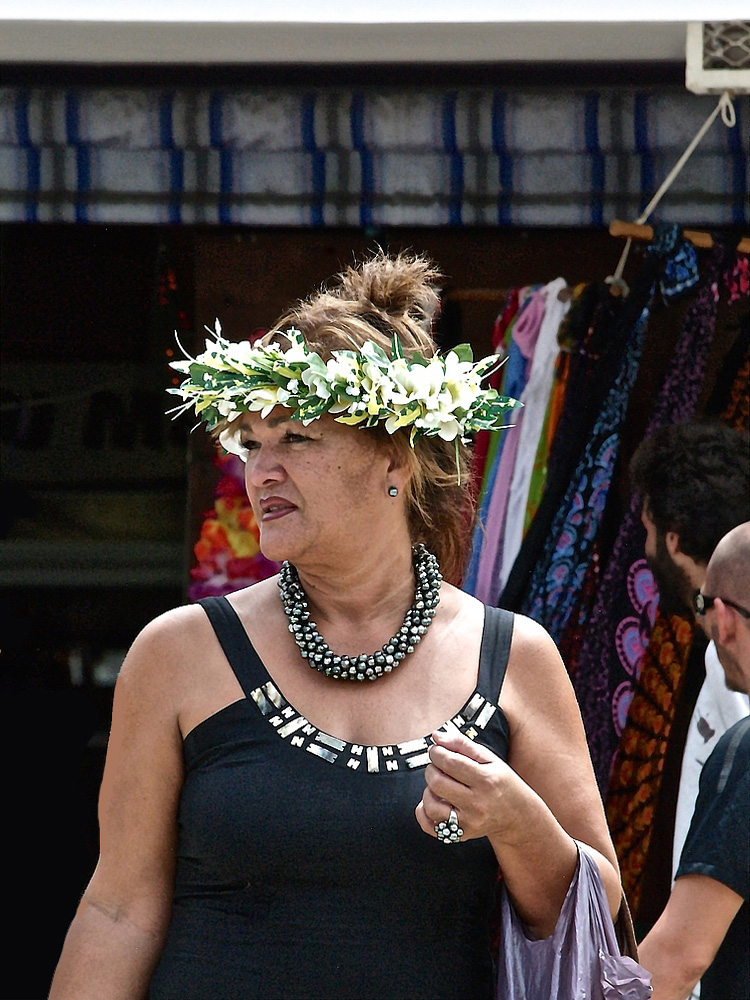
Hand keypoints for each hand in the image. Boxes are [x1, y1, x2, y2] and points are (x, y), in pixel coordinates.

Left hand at [415, 726, 524, 843]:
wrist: (517, 815)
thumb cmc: (501, 782)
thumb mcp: (489, 758)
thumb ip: (462, 744)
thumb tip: (436, 737)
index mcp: (486, 780)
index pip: (450, 762)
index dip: (437, 752)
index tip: (436, 750)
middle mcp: (477, 803)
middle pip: (437, 782)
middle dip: (432, 769)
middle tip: (439, 767)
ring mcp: (469, 822)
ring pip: (431, 805)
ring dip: (429, 790)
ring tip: (439, 786)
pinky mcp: (461, 835)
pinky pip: (429, 826)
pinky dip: (423, 812)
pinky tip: (435, 801)